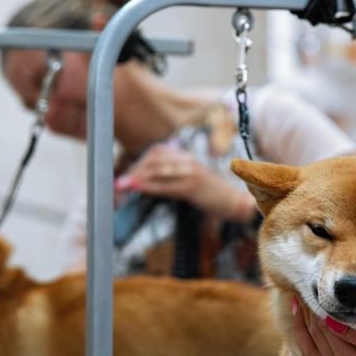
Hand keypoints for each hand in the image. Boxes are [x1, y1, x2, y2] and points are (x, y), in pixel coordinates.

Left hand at [115, 144, 255, 221]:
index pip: (157, 152)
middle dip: (135, 170)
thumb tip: (149, 182)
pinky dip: (149, 187)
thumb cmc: (212, 195)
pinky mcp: (192, 186)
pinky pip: (166, 185)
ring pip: (157, 171)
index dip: (140, 161)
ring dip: (138, 178)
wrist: (235, 202)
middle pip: (154, 160)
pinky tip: (139, 190)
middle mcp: (187, 161)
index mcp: (186, 157)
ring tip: (123, 186)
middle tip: (120, 182)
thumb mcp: (192, 181)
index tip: (128, 174)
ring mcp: (190, 172)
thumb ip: (173, 178)